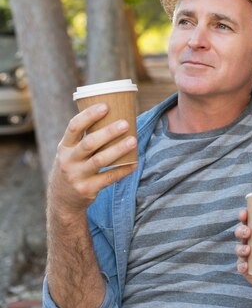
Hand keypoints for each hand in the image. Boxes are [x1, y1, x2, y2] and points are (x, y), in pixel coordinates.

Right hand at [47, 103, 136, 217]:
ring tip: (133, 141)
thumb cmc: (74, 168)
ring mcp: (77, 176)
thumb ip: (85, 139)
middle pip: (89, 143)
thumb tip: (115, 117)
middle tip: (125, 123)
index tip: (105, 106)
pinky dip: (122, 170)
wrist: (62, 201)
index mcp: (64, 147)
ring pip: (100, 160)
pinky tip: (134, 163)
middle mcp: (68, 160)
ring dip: (118, 150)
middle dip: (108, 132)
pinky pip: (108, 178)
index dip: (89, 115)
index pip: (74, 127)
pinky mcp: (87, 189)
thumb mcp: (71, 153)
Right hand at [234, 209, 251, 293]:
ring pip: (238, 249)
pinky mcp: (245, 268)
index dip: (243, 216)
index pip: (246, 221)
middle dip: (241, 230)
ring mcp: (245, 255)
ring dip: (241, 248)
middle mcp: (247, 242)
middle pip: (239, 233)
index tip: (245, 213)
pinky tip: (246, 266)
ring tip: (248, 250)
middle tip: (248, 231)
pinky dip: (242, 266)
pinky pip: (240, 266)